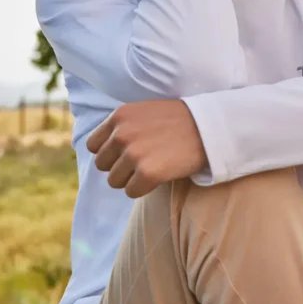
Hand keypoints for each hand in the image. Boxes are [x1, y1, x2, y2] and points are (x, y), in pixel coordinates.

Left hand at [86, 99, 207, 197]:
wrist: (208, 128)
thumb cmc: (178, 121)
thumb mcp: (144, 112)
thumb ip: (122, 126)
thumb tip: (101, 150)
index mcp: (119, 116)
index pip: (93, 146)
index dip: (110, 152)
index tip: (126, 153)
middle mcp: (122, 134)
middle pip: (102, 165)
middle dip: (119, 166)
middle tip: (143, 161)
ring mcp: (133, 154)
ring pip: (114, 181)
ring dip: (131, 178)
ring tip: (152, 167)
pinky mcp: (148, 173)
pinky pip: (131, 192)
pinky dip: (143, 189)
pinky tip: (159, 176)